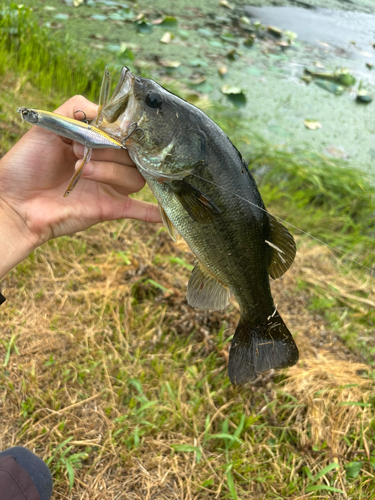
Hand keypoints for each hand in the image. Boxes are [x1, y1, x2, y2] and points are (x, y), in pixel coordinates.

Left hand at [0, 95, 160, 276]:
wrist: (13, 201)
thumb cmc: (27, 162)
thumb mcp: (49, 123)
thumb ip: (79, 109)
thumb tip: (111, 112)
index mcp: (95, 143)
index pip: (125, 133)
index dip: (119, 131)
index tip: (108, 130)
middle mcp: (107, 164)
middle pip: (133, 156)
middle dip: (109, 151)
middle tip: (79, 151)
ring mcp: (109, 187)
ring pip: (135, 179)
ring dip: (112, 172)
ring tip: (82, 171)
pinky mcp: (108, 208)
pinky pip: (137, 211)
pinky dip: (152, 212)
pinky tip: (164, 215)